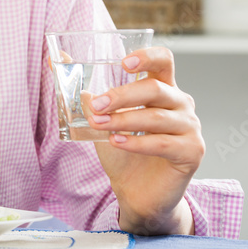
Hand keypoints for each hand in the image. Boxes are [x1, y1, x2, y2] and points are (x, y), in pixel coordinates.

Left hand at [84, 46, 205, 234]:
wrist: (137, 192)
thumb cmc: (123, 150)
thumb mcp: (101, 118)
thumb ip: (84, 92)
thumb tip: (54, 61)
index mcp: (163, 88)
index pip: (164, 60)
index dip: (147, 57)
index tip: (123, 64)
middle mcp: (181, 103)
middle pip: (155, 88)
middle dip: (122, 95)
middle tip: (96, 105)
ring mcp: (190, 127)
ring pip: (156, 117)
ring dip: (123, 120)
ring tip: (99, 125)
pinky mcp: (193, 152)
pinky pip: (163, 143)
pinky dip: (137, 142)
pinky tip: (117, 142)